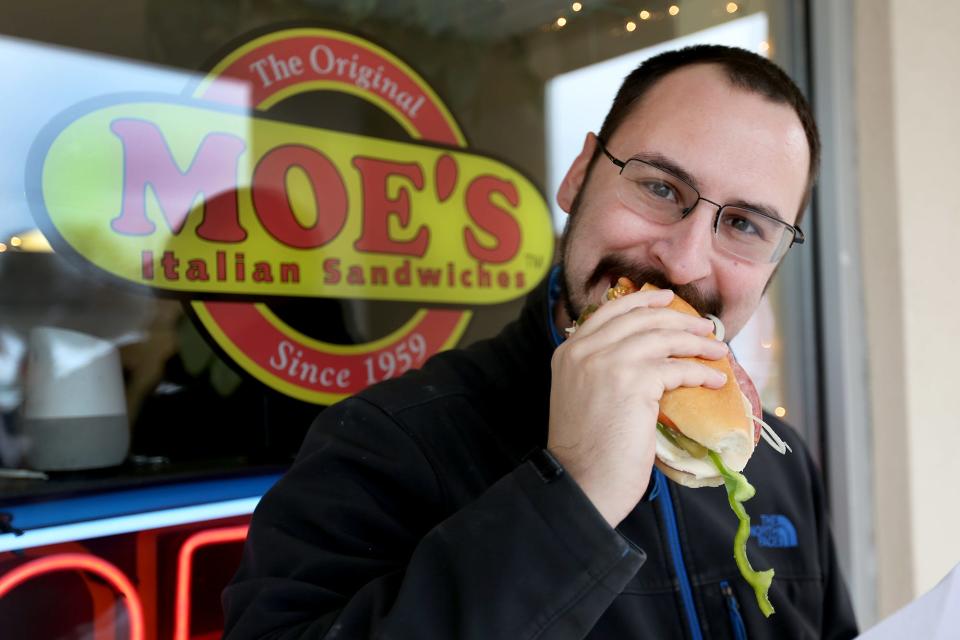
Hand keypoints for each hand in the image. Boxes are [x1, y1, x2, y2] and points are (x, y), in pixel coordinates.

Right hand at [547, 288, 728, 526]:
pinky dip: (701, 372)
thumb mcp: (581, 395)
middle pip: (640, 318)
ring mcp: (609, 362)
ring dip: (697, 342)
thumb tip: (642, 358)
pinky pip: (678, 367)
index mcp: (568, 351)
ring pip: (663, 337)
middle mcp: (585, 349)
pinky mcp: (635, 381)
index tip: (667, 299)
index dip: (641, 301)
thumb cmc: (584, 450)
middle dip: (678, 318)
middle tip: (703, 326)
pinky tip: (714, 381)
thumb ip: (599, 370)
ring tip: (718, 350)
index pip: (608, 311)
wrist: (581, 481)